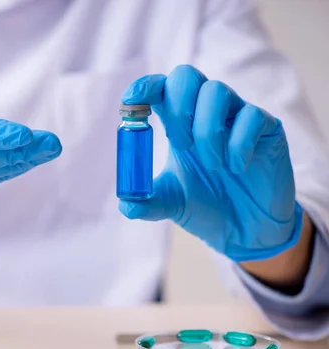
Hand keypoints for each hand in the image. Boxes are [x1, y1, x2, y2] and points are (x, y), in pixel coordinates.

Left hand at [118, 65, 302, 262]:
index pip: (159, 88)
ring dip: (207, 130)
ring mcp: (235, 116)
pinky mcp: (266, 127)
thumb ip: (147, 203)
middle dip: (177, 107)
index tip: (131, 101)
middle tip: (181, 145)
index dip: (144, 87)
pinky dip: (239, 143)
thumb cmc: (206, 206)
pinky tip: (238, 168)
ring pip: (217, 91)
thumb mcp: (171, 205)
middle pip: (186, 76)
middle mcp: (204, 112)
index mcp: (177, 124)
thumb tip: (126, 204)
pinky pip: (251, 116)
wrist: (246, 229)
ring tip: (213, 165)